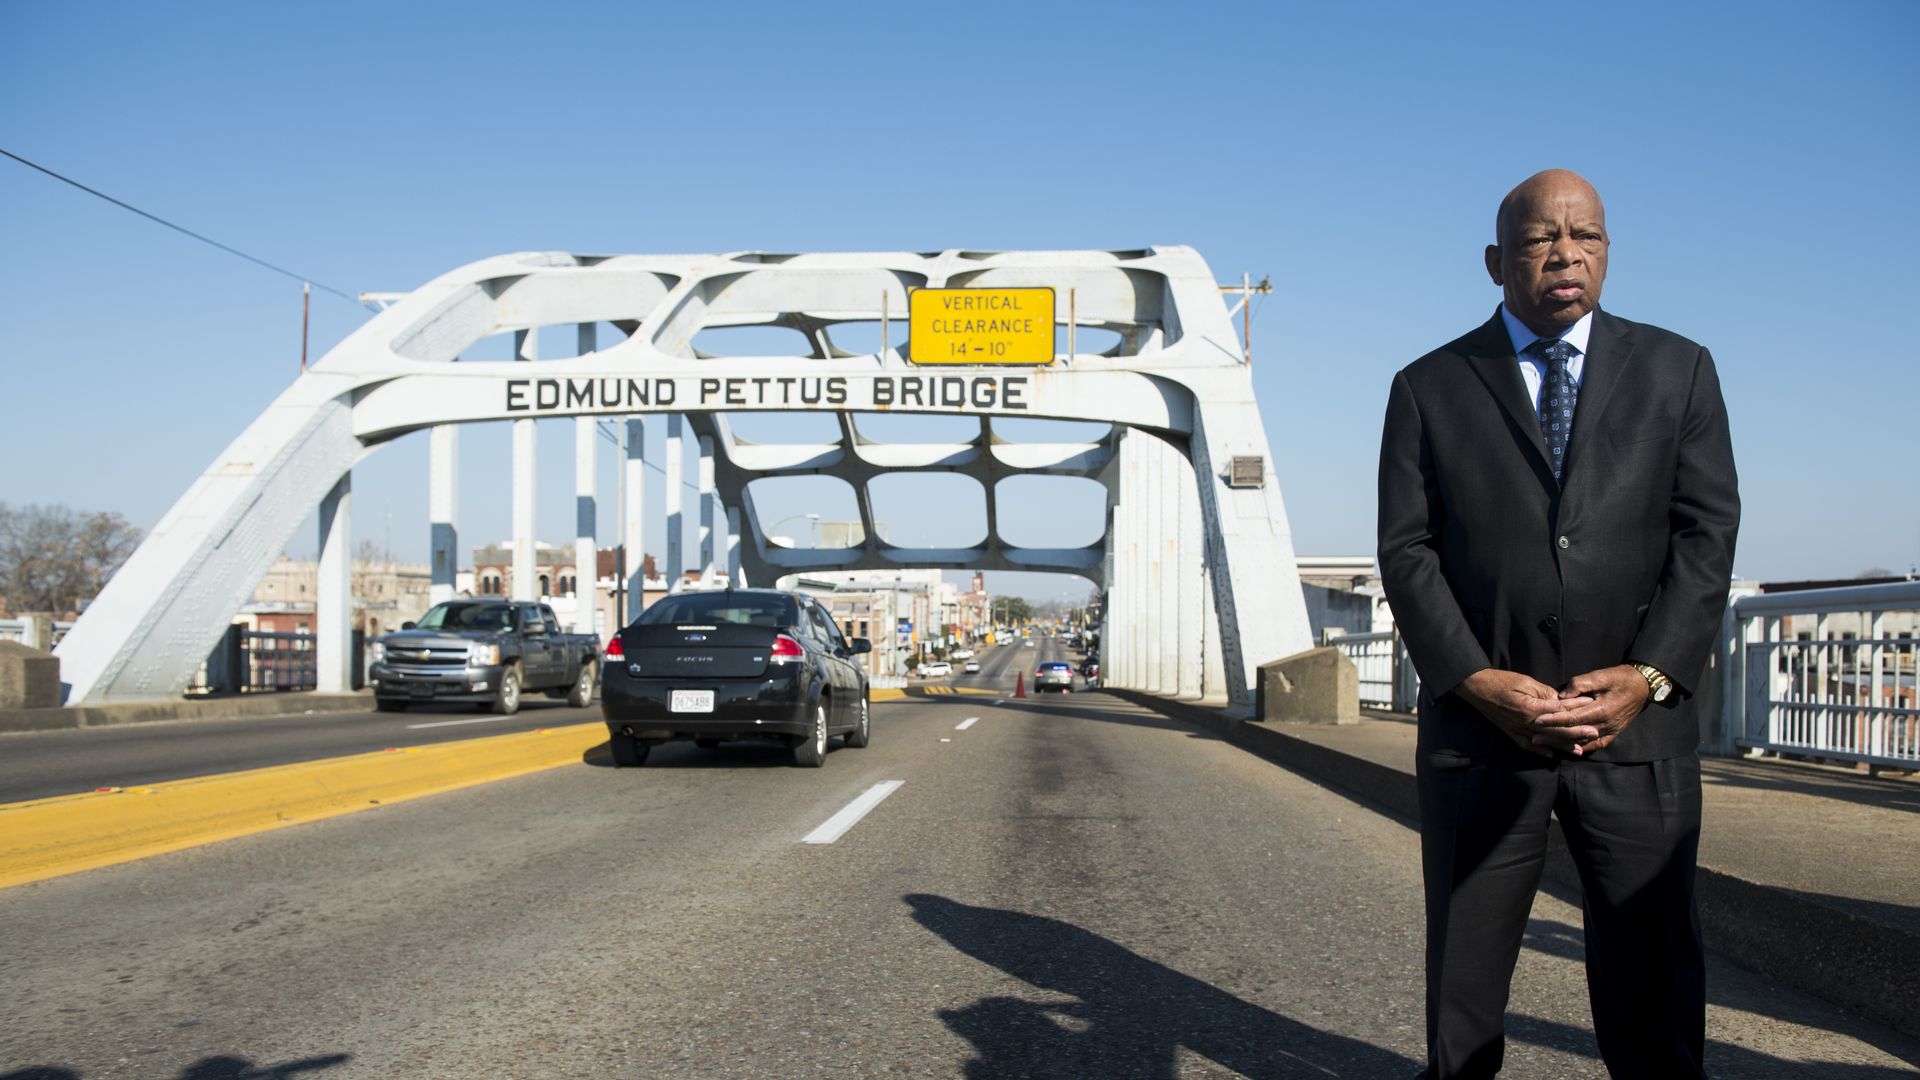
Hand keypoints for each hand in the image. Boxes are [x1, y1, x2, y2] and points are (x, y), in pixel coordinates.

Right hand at [1455, 668, 1594, 756]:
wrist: (1475, 687)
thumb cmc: (1500, 681)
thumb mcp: (1525, 681)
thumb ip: (1544, 693)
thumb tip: (1560, 701)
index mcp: (1530, 708)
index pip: (1559, 710)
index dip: (1576, 708)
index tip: (1591, 705)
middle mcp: (1525, 723)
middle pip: (1555, 730)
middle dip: (1576, 732)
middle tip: (1594, 733)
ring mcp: (1517, 730)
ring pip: (1544, 741)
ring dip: (1562, 746)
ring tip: (1579, 750)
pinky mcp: (1510, 732)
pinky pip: (1526, 745)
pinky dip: (1539, 751)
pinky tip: (1551, 755)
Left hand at [1533, 665, 1650, 754]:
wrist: (1642, 686)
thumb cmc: (1620, 678)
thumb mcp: (1599, 676)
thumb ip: (1580, 684)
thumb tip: (1562, 696)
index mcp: (1601, 709)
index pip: (1572, 718)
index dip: (1554, 720)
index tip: (1537, 721)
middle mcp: (1606, 724)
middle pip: (1575, 733)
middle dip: (1553, 736)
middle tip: (1534, 737)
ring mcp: (1611, 731)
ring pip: (1583, 741)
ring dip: (1564, 744)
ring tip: (1546, 744)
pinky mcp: (1614, 733)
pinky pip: (1596, 745)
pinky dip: (1582, 747)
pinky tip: (1569, 749)